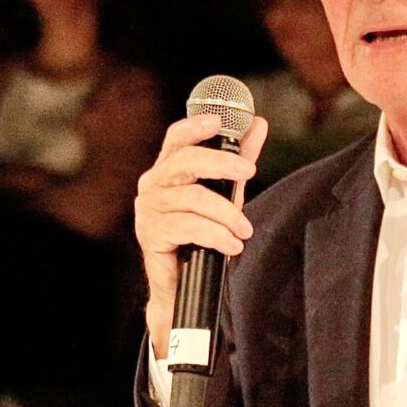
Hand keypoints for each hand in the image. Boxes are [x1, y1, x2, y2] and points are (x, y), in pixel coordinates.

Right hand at [134, 111, 267, 355]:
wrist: (182, 284)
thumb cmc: (200, 234)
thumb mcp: (225, 192)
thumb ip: (238, 159)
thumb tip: (258, 124)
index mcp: (167, 170)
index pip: (176, 138)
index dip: (195, 126)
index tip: (219, 122)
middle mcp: (152, 185)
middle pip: (185, 162)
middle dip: (221, 164)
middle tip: (250, 172)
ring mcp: (149, 209)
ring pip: (192, 198)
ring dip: (226, 214)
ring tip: (244, 230)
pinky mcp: (151, 233)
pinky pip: (188, 227)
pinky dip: (216, 235)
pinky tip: (232, 246)